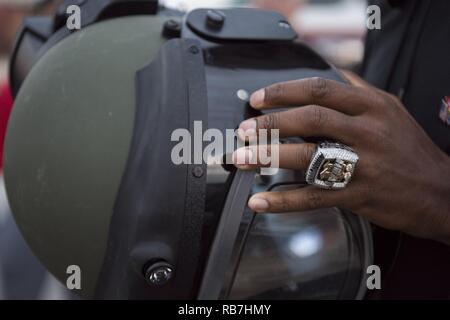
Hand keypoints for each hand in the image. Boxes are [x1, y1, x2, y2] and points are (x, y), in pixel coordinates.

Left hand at [232, 73, 449, 244]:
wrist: (440, 191)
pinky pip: (313, 196)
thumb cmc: (409, 149)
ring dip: (269, 156)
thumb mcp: (392, 110)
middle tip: (244, 130)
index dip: (284, 92)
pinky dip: (283, 200)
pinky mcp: (358, 194)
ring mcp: (363, 164)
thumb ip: (360, 91)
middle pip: (309, 119)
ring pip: (307, 156)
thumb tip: (334, 75)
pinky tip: (261, 201)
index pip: (320, 90)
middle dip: (270, 123)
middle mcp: (367, 131)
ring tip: (242, 159)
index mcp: (372, 106)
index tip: (258, 99)